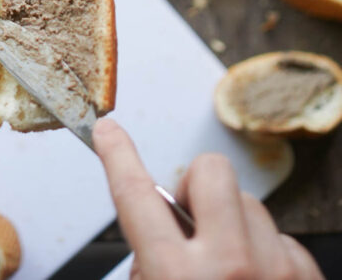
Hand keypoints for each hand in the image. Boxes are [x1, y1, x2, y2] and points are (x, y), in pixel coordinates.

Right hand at [93, 118, 322, 279]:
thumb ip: (149, 270)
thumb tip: (152, 248)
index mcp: (178, 278)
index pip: (136, 196)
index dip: (117, 156)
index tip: (109, 131)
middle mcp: (229, 268)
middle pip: (210, 172)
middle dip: (197, 186)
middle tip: (194, 223)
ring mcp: (275, 272)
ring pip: (251, 208)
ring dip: (237, 231)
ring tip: (234, 276)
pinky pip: (285, 241)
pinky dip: (270, 257)